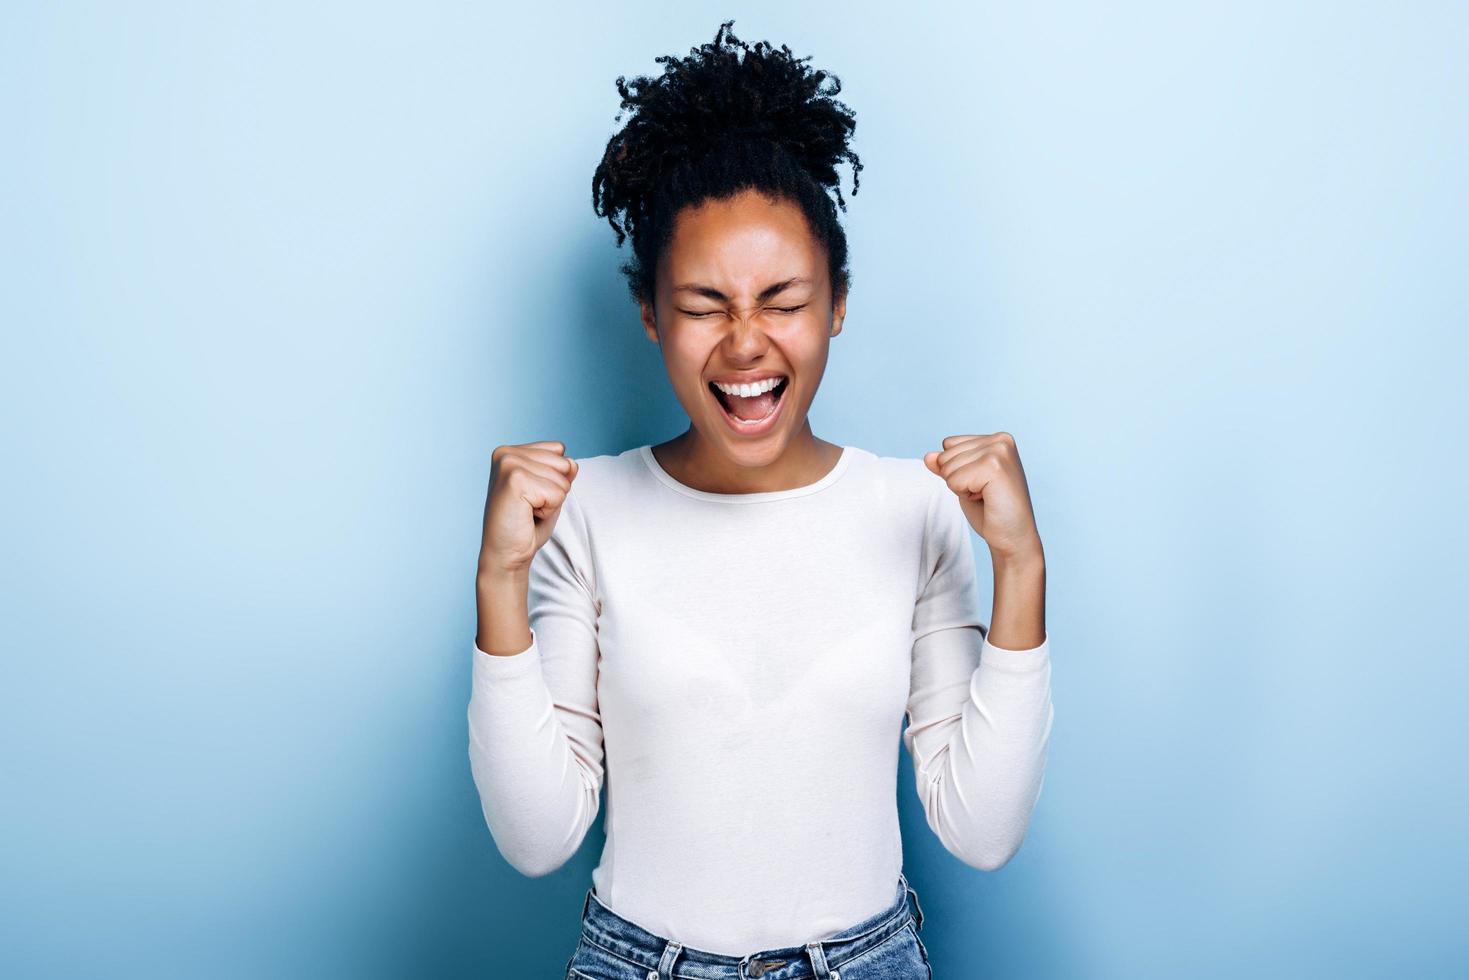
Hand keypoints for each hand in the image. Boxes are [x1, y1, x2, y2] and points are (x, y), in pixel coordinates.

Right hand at [479, 440, 578, 576]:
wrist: (506, 555)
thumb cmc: (526, 525)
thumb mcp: (549, 491)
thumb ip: (562, 472)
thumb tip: (572, 463)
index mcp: (510, 452)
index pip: (559, 450)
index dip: (554, 479)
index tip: (532, 496)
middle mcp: (506, 453)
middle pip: (563, 463)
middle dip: (555, 490)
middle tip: (530, 507)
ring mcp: (509, 464)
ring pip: (562, 479)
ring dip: (551, 502)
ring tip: (527, 511)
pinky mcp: (515, 480)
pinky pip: (557, 493)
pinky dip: (548, 510)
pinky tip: (527, 516)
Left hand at [924, 432, 1042, 563]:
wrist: (1013, 538)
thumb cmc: (991, 511)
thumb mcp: (963, 483)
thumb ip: (946, 466)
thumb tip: (928, 456)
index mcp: (997, 439)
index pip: (948, 444)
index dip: (957, 470)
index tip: (981, 484)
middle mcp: (1000, 440)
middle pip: (946, 455)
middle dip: (958, 479)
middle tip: (984, 493)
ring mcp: (999, 451)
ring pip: (948, 467)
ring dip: (962, 488)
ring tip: (986, 496)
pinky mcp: (994, 467)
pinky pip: (954, 480)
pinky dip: (964, 495)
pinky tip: (987, 499)